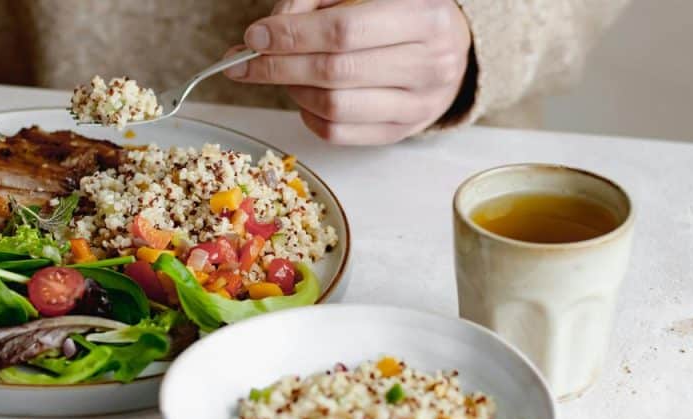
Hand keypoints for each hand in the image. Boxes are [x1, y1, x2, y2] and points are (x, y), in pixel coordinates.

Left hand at [226, 0, 471, 144]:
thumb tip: (265, 35)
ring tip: (282, 73)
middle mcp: (430, 63)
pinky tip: (304, 95)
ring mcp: (417, 104)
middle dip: (279, 66)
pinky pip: (337, 132)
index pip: (345, 29)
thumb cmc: (396, 14)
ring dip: (293, 90)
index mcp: (425, 15)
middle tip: (245, 61)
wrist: (447, 49)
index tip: (256, 36)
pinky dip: (308, 115)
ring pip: (333, 106)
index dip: (293, 34)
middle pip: (335, 72)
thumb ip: (316, 1)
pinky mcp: (399, 131)